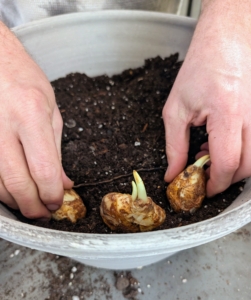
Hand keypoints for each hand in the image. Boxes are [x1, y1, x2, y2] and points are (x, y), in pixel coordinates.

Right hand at [0, 22, 72, 217]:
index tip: (57, 201)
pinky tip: (12, 190)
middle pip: (17, 183)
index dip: (51, 194)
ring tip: (30, 203)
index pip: (43, 170)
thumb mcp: (51, 112)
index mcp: (30, 115)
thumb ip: (55, 152)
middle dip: (33, 206)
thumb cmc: (25, 80)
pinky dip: (1, 190)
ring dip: (16, 201)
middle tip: (43, 212)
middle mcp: (3, 126)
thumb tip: (63, 183)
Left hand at [162, 3, 250, 196]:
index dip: (216, 183)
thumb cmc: (198, 70)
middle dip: (227, 179)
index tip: (204, 189)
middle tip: (206, 176)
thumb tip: (173, 174)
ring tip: (209, 156)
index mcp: (227, 112)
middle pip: (249, 165)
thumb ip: (174, 147)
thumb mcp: (176, 110)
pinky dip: (242, 154)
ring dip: (235, 167)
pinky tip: (221, 145)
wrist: (225, 44)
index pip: (228, 162)